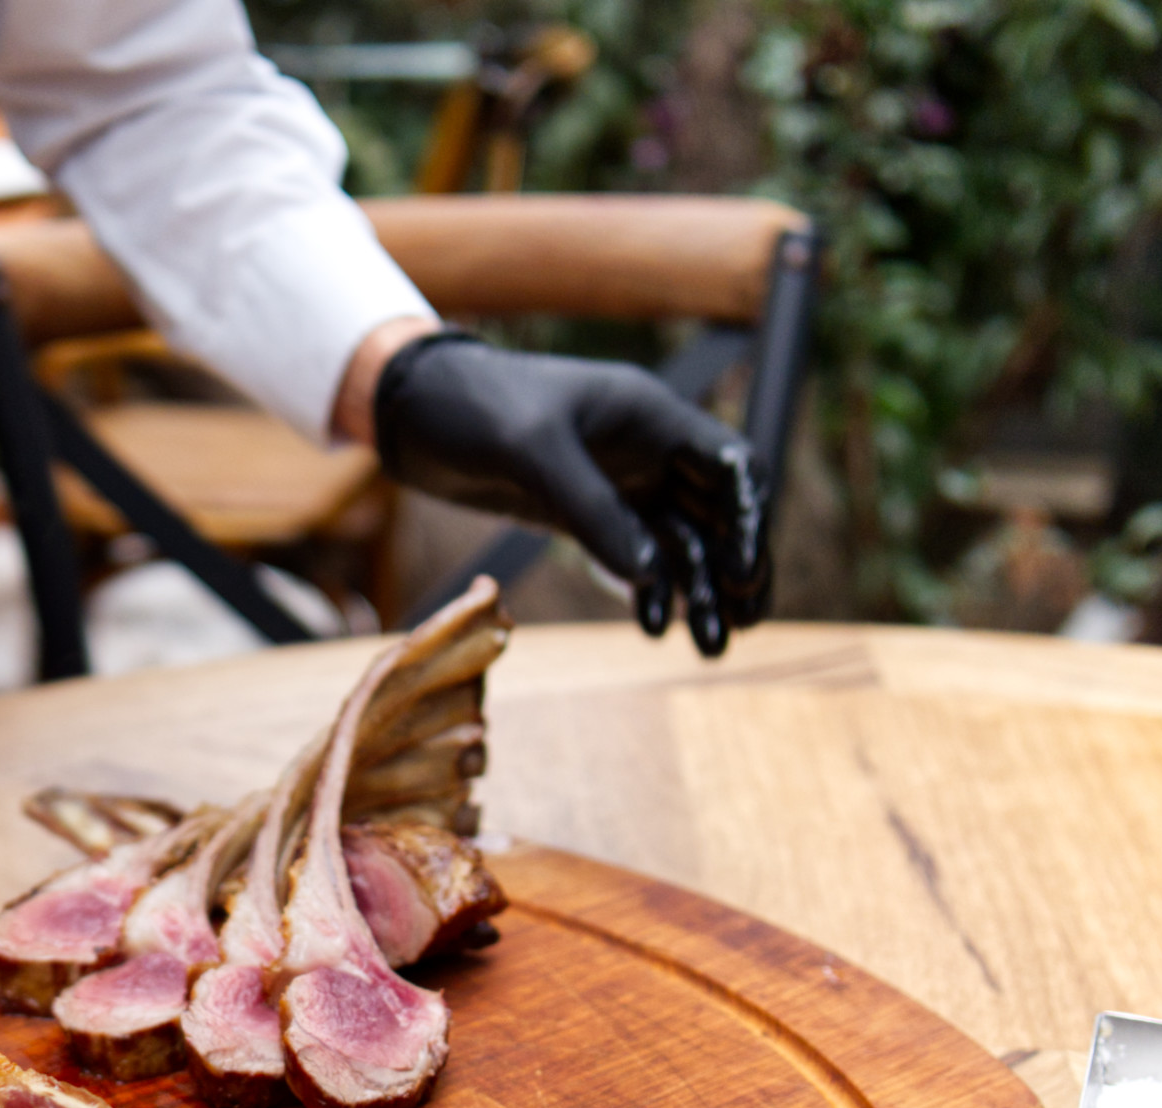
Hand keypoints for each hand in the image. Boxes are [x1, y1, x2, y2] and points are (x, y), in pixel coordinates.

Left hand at [339, 322, 770, 654]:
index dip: (746, 519)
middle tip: (747, 622)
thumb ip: (591, 509)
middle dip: (735, 566)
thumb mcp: (532, 451)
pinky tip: (653, 626)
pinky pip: (634, 555)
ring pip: (679, 540)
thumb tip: (651, 575)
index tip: (742, 575)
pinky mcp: (582, 512)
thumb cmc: (474, 408)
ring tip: (710, 645)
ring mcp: (615, 483)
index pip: (729, 466)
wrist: (414, 413)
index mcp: (649, 416)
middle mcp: (644, 449)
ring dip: (698, 591)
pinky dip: (649, 589)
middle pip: (716, 511)